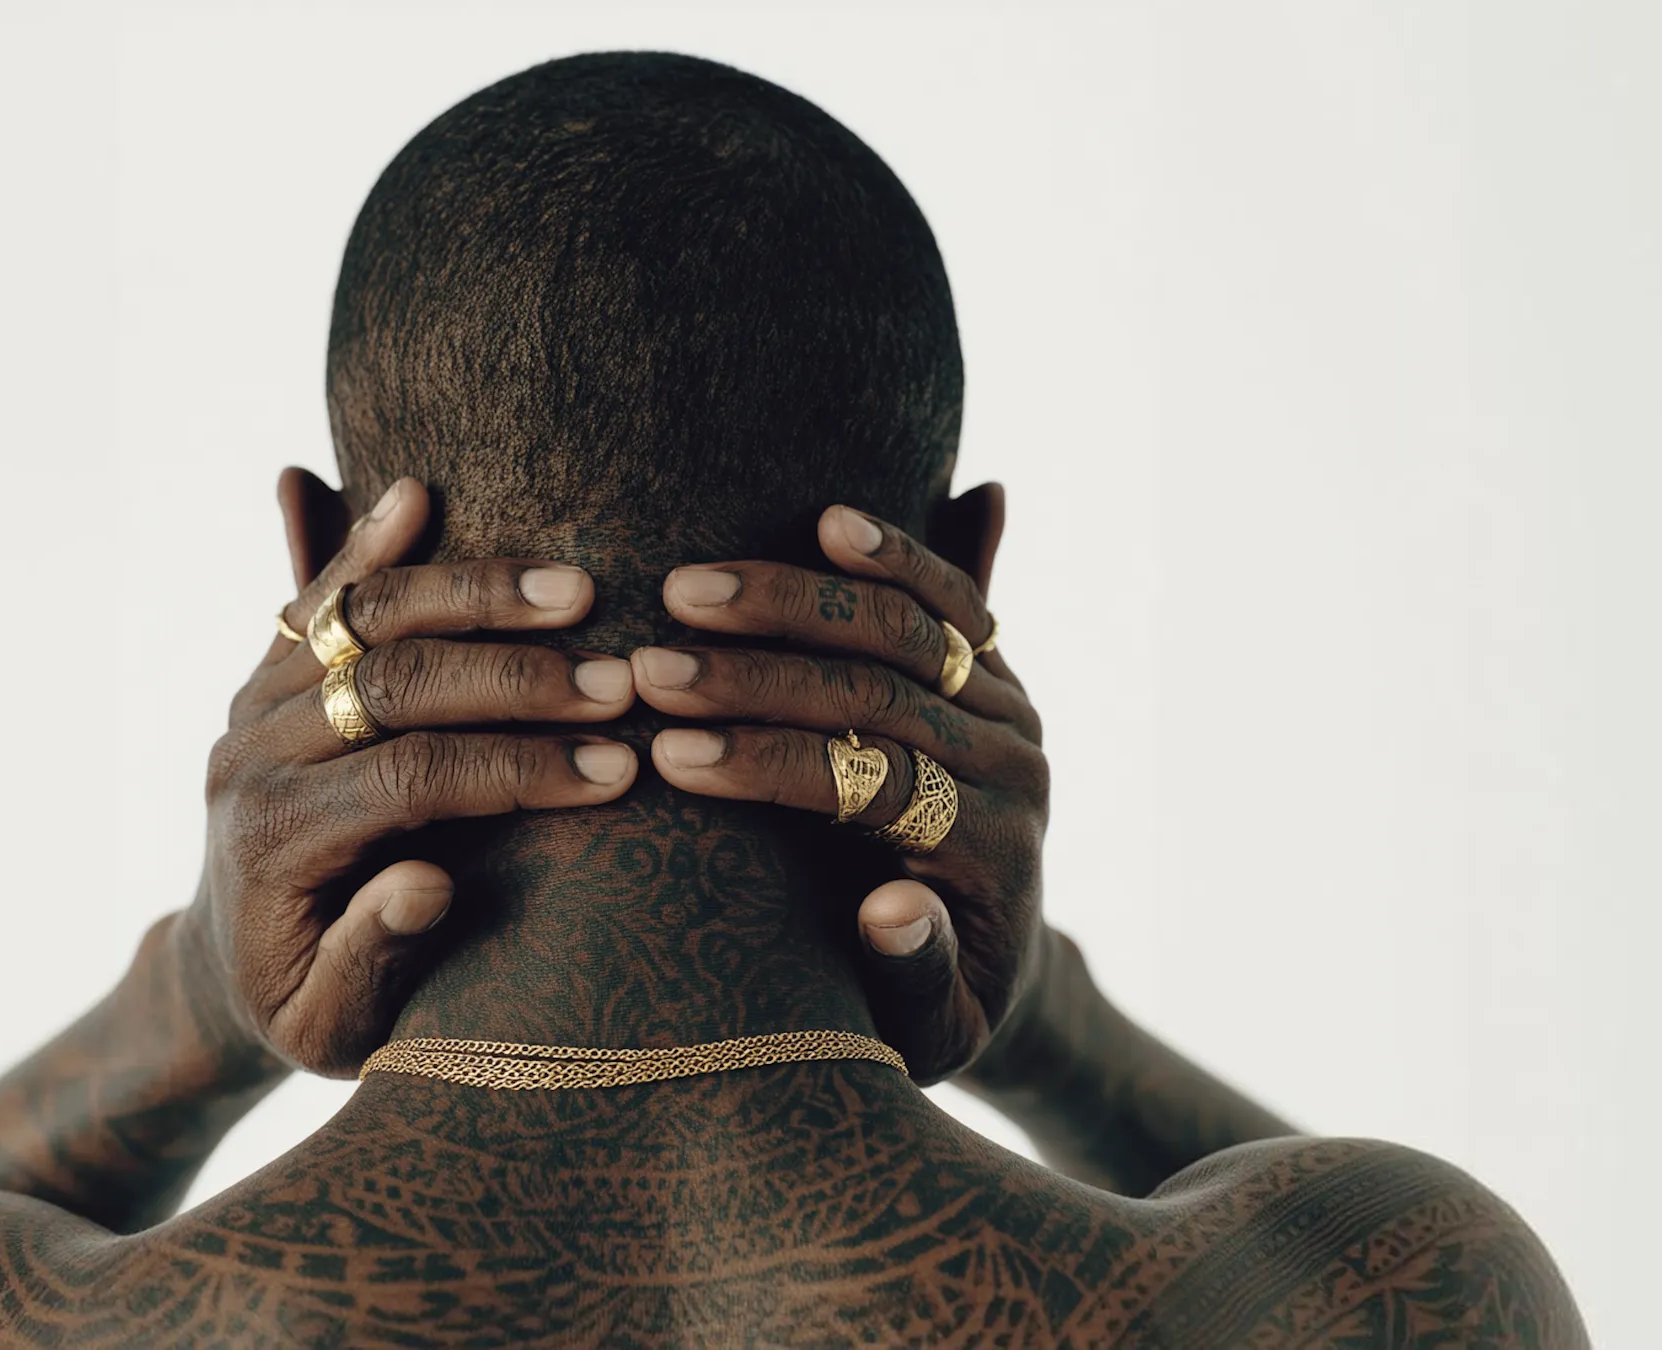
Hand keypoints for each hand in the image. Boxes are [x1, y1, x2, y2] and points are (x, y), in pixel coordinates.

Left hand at [186, 473, 639, 1074]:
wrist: (223, 974)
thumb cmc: (302, 1010)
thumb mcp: (331, 1027)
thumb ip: (370, 959)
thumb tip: (425, 884)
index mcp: (276, 843)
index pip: (412, 780)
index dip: (518, 768)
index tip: (617, 769)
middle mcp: (252, 759)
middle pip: (392, 685)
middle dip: (518, 678)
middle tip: (622, 679)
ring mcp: (252, 707)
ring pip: (363, 622)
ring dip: (473, 596)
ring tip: (577, 589)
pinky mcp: (265, 676)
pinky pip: (317, 598)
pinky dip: (366, 541)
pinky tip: (419, 493)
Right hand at [633, 489, 1046, 1081]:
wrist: (996, 968)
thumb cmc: (924, 1011)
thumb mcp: (924, 1034)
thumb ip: (915, 979)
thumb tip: (894, 909)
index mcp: (993, 851)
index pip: (877, 784)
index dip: (772, 766)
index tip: (672, 758)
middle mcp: (1013, 766)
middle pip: (881, 695)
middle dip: (755, 677)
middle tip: (648, 667)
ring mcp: (1008, 709)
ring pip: (909, 629)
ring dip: (793, 600)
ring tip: (683, 589)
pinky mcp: (994, 672)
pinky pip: (950, 597)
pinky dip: (896, 552)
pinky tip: (826, 519)